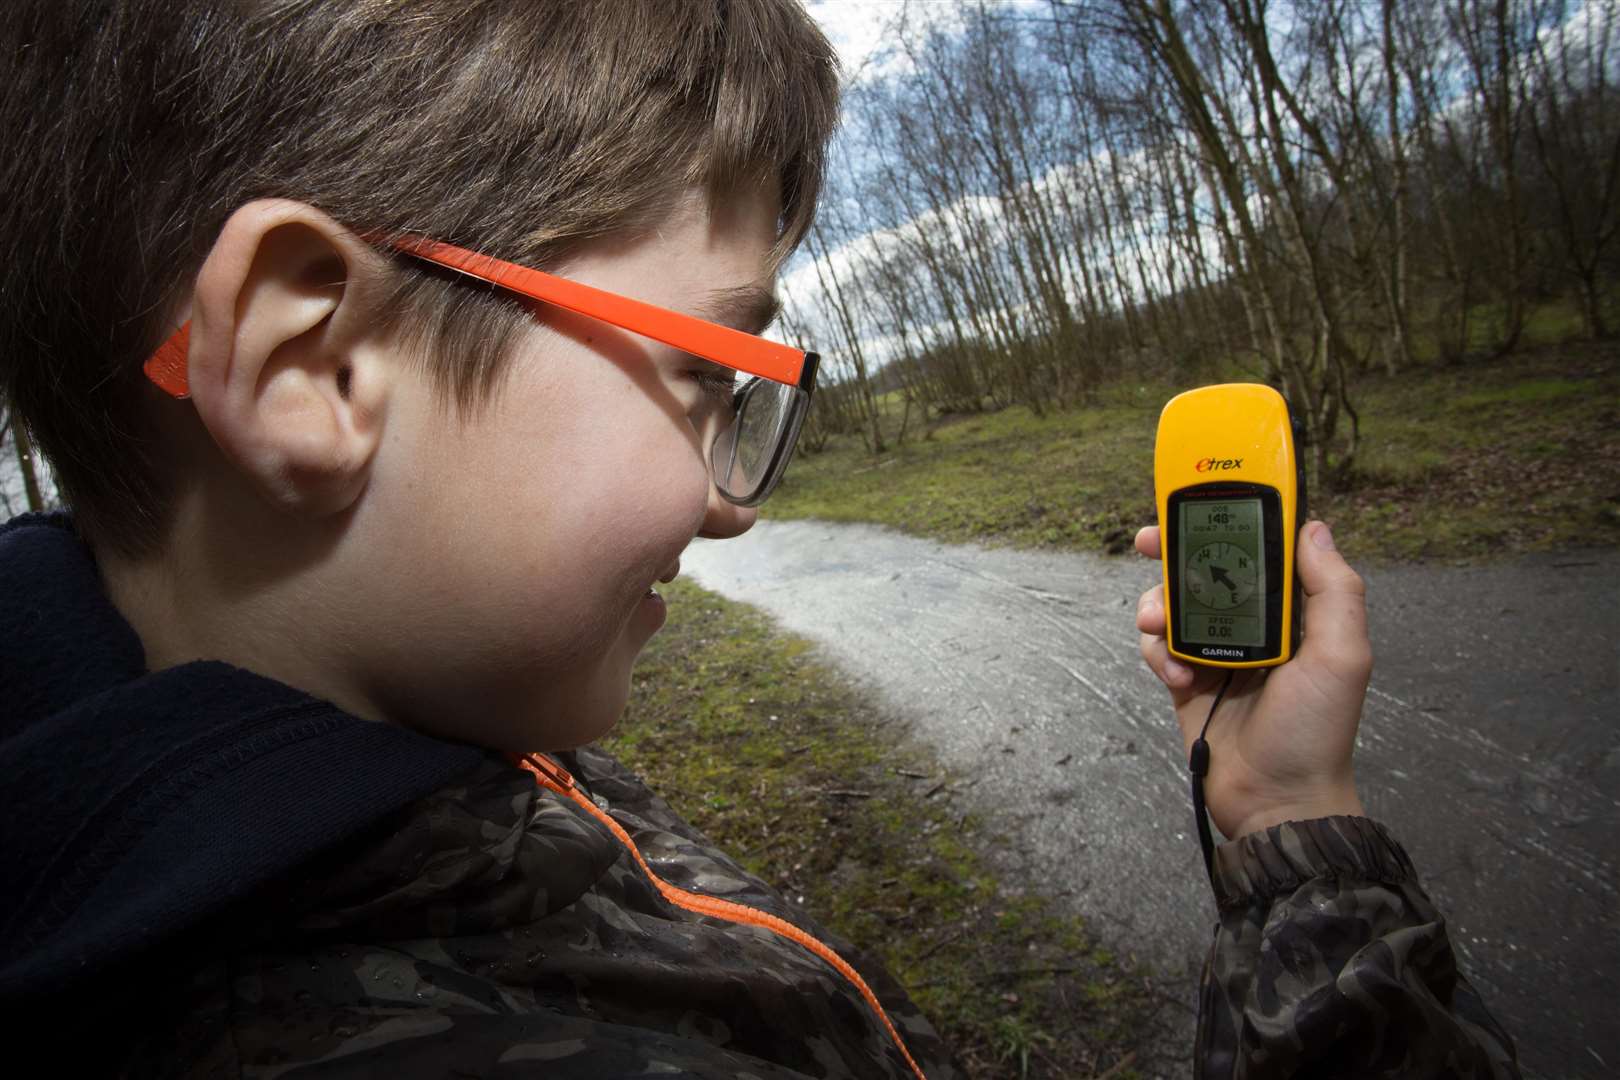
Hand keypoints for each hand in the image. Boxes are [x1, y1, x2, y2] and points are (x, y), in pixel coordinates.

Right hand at [1135, 521, 1369, 839]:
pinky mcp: (1186, 680)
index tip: (1202, 503)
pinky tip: (1176, 677)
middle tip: (1149, 542)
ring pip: (1174, 604)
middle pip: (1206, 569)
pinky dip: (1158, 654)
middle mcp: (1254, 626)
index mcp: (1294, 613)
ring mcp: (1217, 652)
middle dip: (1175, 552)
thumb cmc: (1316, 732)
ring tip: (1160, 628)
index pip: (1261, 551)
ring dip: (1160, 608)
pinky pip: (1158, 648)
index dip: (1232, 523)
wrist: (1276, 801)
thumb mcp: (1342, 656)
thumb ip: (1333, 590)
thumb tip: (1313, 528)